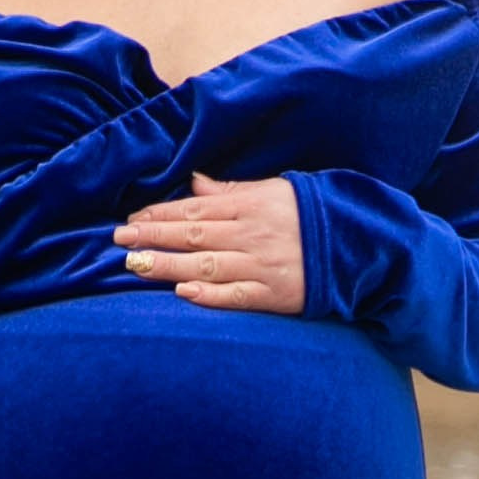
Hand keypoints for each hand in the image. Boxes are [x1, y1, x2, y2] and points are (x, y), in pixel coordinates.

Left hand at [113, 170, 304, 312]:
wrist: (359, 246)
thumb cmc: (311, 215)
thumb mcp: (274, 191)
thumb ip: (231, 190)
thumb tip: (195, 182)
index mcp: (250, 206)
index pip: (196, 208)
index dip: (160, 214)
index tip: (132, 220)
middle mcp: (251, 234)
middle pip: (193, 234)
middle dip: (153, 237)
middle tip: (119, 241)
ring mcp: (262, 266)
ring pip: (206, 264)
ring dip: (168, 265)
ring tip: (135, 265)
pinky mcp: (275, 295)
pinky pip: (237, 295)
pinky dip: (210, 294)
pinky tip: (183, 293)